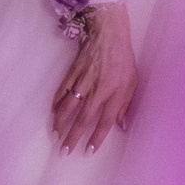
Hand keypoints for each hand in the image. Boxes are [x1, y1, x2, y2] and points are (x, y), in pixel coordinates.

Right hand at [52, 6, 135, 154]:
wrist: (108, 33)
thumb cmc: (122, 59)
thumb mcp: (131, 82)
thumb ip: (125, 104)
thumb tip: (122, 125)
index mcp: (114, 93)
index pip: (104, 121)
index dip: (96, 137)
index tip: (88, 150)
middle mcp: (97, 90)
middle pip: (82, 119)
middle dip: (73, 137)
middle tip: (64, 151)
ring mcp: (82, 81)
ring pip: (68, 107)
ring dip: (60, 123)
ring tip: (55, 135)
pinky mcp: (73, 73)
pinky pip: (62, 91)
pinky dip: (56, 103)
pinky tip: (53, 113)